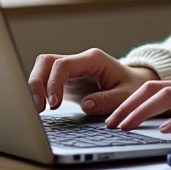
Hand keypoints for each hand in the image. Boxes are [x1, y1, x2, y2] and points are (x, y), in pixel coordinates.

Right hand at [28, 48, 159, 113]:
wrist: (135, 83)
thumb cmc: (132, 87)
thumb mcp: (127, 95)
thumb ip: (108, 100)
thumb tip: (86, 105)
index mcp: (93, 59)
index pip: (63, 65)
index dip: (54, 83)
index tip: (54, 104)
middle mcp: (79, 61)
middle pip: (46, 61)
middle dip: (37, 83)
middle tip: (39, 107)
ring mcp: (71, 70)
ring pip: (42, 68)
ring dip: (35, 86)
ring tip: (38, 109)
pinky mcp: (66, 80)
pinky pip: (46, 80)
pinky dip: (39, 91)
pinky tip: (40, 108)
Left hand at [106, 74, 170, 140]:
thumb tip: (161, 124)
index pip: (154, 88)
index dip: (130, 101)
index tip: (113, 117)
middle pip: (155, 89)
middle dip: (128, 105)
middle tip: (110, 122)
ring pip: (170, 97)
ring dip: (143, 112)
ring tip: (127, 126)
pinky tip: (164, 131)